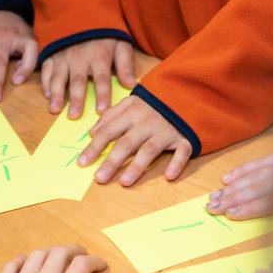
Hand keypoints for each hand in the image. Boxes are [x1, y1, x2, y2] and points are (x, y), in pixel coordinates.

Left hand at [0, 245, 122, 272]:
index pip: (82, 266)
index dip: (94, 261)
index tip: (102, 264)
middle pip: (60, 254)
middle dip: (72, 250)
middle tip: (80, 252)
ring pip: (38, 256)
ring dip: (49, 251)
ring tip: (55, 254)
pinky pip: (12, 265)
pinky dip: (19, 260)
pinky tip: (23, 259)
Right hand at [41, 38, 135, 117]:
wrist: (82, 13)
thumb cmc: (104, 34)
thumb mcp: (120, 43)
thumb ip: (125, 64)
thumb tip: (131, 85)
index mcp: (99, 56)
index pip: (102, 78)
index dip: (102, 95)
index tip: (102, 111)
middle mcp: (80, 58)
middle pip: (78, 81)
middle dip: (76, 99)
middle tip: (74, 115)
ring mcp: (63, 57)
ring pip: (58, 77)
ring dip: (56, 94)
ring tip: (54, 109)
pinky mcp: (52, 55)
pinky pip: (46, 70)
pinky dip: (45, 83)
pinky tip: (47, 96)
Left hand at [76, 96, 190, 186]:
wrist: (190, 91)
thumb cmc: (156, 101)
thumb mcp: (132, 101)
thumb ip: (112, 115)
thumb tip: (92, 131)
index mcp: (132, 113)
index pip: (109, 131)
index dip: (94, 147)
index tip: (82, 163)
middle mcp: (147, 122)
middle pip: (126, 143)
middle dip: (112, 161)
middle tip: (99, 179)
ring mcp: (167, 130)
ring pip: (150, 149)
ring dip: (138, 166)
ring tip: (125, 182)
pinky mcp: (185, 137)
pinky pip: (182, 151)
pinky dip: (177, 163)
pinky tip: (169, 176)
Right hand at [206, 141, 272, 232]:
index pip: (271, 201)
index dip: (250, 208)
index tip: (229, 214)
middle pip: (255, 189)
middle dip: (232, 198)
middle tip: (210, 207)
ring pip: (253, 176)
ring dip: (232, 187)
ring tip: (213, 196)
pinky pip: (259, 163)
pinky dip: (243, 170)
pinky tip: (229, 176)